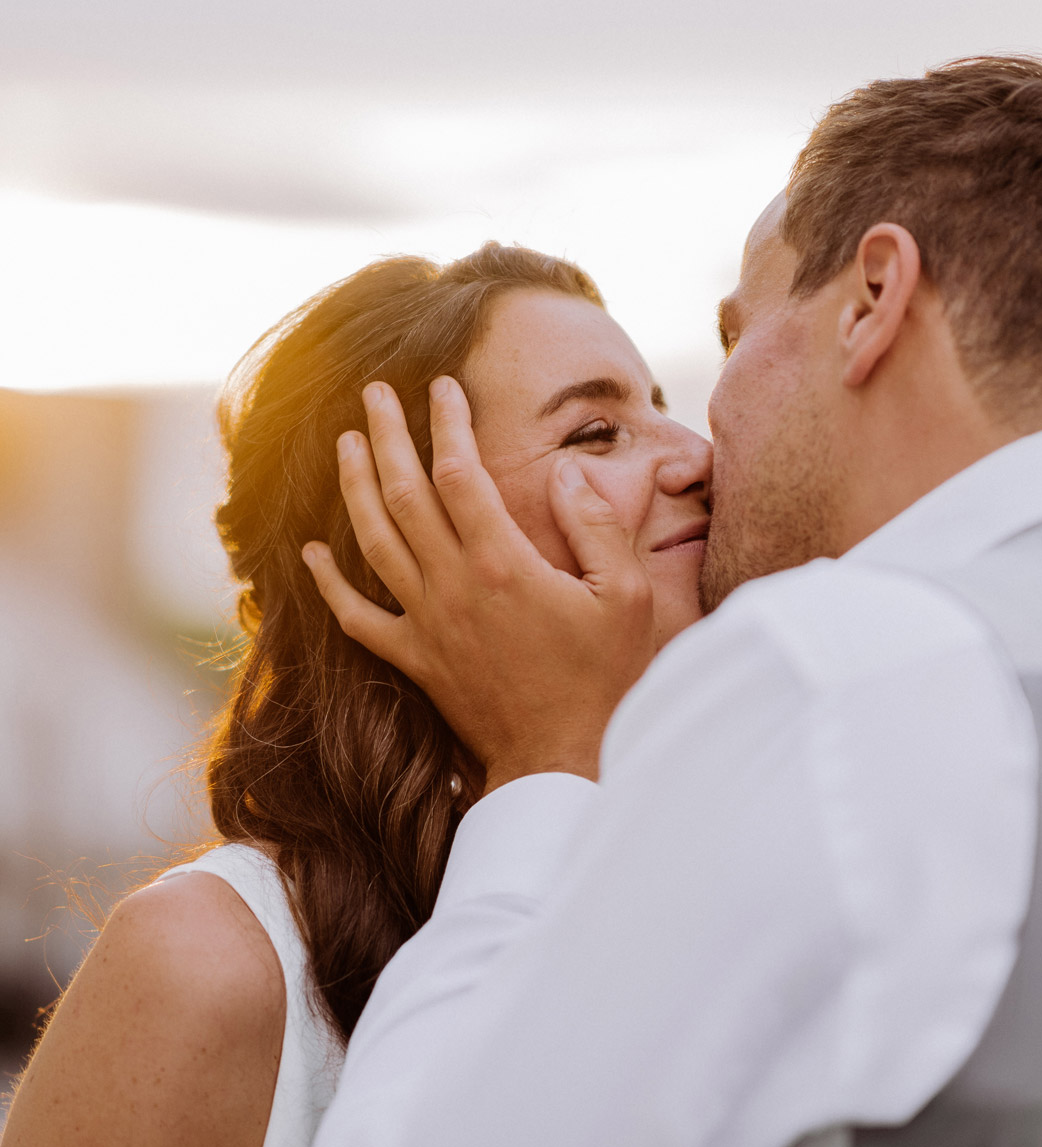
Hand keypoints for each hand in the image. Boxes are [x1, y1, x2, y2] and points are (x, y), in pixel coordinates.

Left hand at [302, 379, 655, 787]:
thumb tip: (567, 474)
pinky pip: (358, 618)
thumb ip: (598, 527)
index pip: (460, 473)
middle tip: (372, 393)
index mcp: (504, 563)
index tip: (441, 387)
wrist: (562, 759)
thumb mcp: (626, 597)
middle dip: (384, 435)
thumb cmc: (603, 680)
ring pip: (374, 542)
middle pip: (404, 494)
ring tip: (344, 444)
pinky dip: (330, 584)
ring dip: (354, 487)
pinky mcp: (416, 660)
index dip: (446, 423)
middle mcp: (453, 587)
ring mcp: (427, 624)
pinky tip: (311, 554)